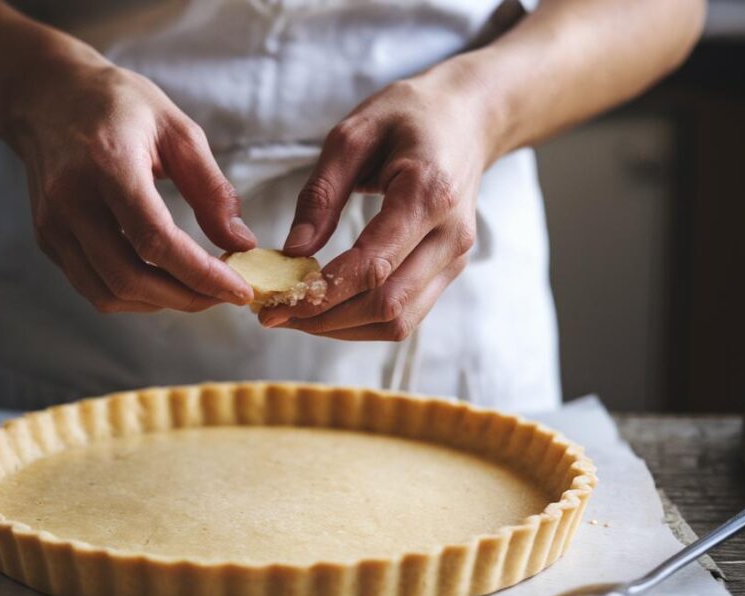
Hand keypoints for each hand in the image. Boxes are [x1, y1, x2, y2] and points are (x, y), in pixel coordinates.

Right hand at [6, 53, 255, 312]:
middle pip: (129, 277)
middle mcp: (71, 200)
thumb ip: (210, 188)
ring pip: (107, 294)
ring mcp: (52, 224)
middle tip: (223, 294)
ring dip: (159, 303)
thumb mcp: (176, 129)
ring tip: (196, 290)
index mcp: (107, 165)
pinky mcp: (47, 238)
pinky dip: (132, 295)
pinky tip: (162, 280)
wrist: (45, 94)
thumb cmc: (117, 104)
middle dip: (185, 298)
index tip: (239, 289)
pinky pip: (91, 286)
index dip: (200, 274)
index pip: (155, 241)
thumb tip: (240, 243)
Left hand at [260, 65, 492, 339]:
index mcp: (429, 194)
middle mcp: (450, 236)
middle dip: (325, 319)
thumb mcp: (353, 134)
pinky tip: (327, 307)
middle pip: (386, 306)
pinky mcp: (449, 270)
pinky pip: (406, 315)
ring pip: (397, 322)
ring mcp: (454, 258)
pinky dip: (362, 321)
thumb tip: (293, 251)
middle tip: (275, 313)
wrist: (469, 117)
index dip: (322, 294)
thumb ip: (321, 193)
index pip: (373, 266)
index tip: (275, 303)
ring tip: (295, 314)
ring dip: (341, 328)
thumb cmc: (408, 117)